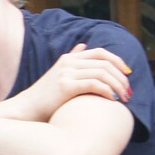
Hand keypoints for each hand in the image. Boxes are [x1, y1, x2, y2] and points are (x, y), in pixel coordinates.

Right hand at [4, 43, 131, 124]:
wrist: (26, 109)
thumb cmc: (45, 97)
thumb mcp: (59, 74)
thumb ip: (73, 59)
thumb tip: (83, 45)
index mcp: (69, 58)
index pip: (101, 52)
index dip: (118, 61)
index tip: (128, 74)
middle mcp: (69, 62)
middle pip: (105, 62)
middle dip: (121, 77)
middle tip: (129, 92)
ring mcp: (66, 72)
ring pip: (103, 73)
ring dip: (117, 86)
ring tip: (124, 99)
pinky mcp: (65, 85)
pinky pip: (94, 84)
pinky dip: (107, 91)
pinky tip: (112, 101)